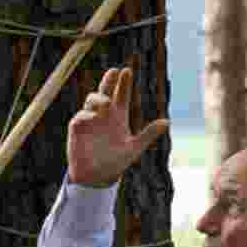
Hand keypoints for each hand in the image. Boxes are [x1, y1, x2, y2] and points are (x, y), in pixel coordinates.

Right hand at [67, 66, 168, 188]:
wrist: (98, 176)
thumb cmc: (116, 162)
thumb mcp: (135, 148)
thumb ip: (149, 134)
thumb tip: (167, 122)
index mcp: (118, 117)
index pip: (121, 95)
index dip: (124, 84)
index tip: (126, 70)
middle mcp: (104, 115)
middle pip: (105, 91)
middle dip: (108, 80)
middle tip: (114, 71)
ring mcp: (90, 120)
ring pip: (92, 100)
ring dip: (99, 98)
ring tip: (107, 103)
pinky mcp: (78, 129)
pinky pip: (80, 117)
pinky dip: (86, 114)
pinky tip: (94, 116)